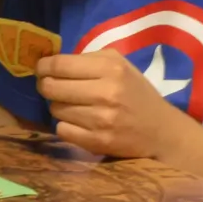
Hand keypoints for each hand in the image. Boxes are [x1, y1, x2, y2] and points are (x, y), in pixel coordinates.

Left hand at [36, 50, 185, 158]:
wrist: (161, 130)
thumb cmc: (136, 93)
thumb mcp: (121, 65)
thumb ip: (89, 60)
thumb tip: (52, 62)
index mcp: (111, 68)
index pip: (60, 65)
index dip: (43, 66)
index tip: (41, 69)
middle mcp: (106, 93)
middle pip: (51, 87)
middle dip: (46, 86)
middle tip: (51, 87)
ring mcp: (101, 119)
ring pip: (55, 109)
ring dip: (60, 107)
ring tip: (75, 106)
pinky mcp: (98, 142)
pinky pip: (62, 130)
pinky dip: (66, 126)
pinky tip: (80, 123)